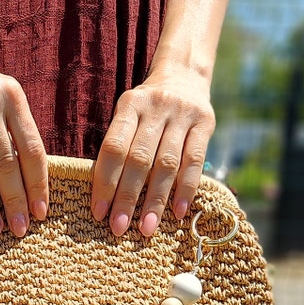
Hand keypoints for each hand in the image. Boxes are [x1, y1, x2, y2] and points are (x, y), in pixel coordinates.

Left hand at [91, 66, 214, 235]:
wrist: (185, 76)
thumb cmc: (148, 109)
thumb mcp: (129, 114)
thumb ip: (120, 145)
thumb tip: (106, 195)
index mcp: (130, 105)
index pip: (114, 147)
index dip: (105, 181)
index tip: (98, 213)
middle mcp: (156, 108)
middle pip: (139, 159)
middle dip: (127, 197)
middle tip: (119, 228)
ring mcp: (182, 115)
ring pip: (167, 164)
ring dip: (156, 200)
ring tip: (147, 228)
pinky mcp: (205, 123)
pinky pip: (195, 161)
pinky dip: (186, 189)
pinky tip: (179, 213)